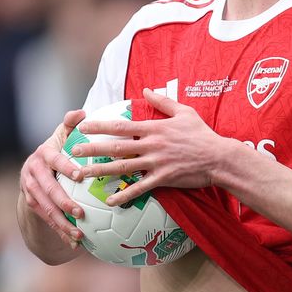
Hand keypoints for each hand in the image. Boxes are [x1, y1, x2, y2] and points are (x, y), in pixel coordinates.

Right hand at [19, 109, 86, 245]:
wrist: (35, 169)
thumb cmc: (58, 149)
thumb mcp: (62, 135)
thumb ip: (71, 124)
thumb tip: (81, 113)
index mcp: (43, 154)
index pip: (54, 160)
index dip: (65, 167)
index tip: (80, 175)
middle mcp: (33, 172)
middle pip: (48, 190)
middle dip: (64, 202)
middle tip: (80, 212)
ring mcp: (30, 190)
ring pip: (46, 208)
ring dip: (62, 223)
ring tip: (79, 233)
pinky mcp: (31, 204)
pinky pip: (46, 219)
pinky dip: (60, 231)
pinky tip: (74, 242)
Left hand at [72, 90, 226, 205]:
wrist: (219, 157)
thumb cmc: (202, 134)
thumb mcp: (184, 112)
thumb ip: (163, 102)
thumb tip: (147, 89)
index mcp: (154, 128)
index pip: (121, 125)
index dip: (100, 125)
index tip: (83, 126)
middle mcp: (151, 145)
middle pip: (115, 147)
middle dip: (92, 149)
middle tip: (73, 151)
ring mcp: (156, 163)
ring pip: (123, 168)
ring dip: (100, 171)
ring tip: (82, 175)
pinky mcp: (163, 179)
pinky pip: (139, 189)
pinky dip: (124, 196)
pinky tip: (109, 202)